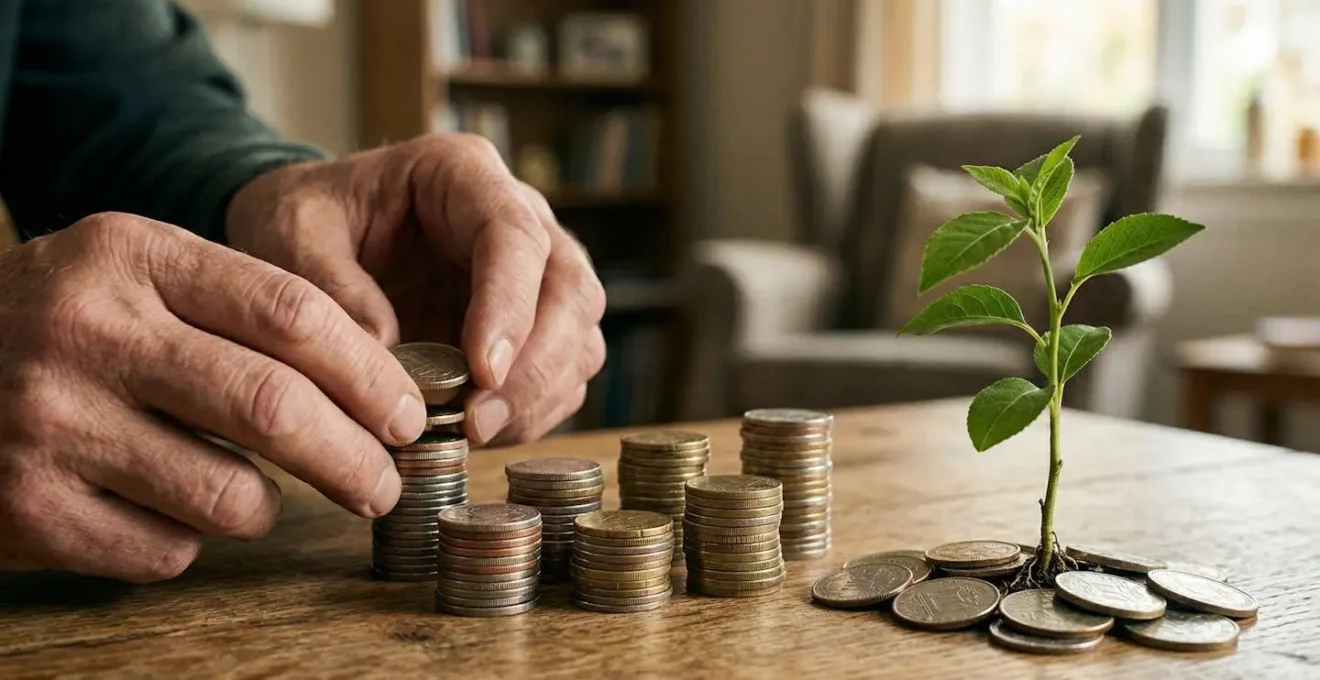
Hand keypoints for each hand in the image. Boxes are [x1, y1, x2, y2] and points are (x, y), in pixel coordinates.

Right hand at [0, 214, 427, 581]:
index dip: (368, 373)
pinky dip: (191, 543)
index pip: (290, 313)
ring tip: (256, 496)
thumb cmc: (66, 321)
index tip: (407, 413)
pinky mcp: (27, 507)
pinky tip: (168, 510)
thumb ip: (243, 307)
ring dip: (267, 507)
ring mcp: (49, 421)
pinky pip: (166, 550)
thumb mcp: (136, 273)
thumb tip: (375, 387)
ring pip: (229, 495)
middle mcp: (87, 331)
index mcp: (131, 255)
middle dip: (354, 457)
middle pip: (274, 406)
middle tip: (385, 483)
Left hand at [226, 133, 606, 445]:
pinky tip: (482, 430)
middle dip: (536, 366)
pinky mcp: (531, 325)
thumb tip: (387, 353)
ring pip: (578, 335)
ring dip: (538, 395)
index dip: (509, 305)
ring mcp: (533, 273)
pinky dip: (531, 411)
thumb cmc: (304, 221)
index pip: (514, 234)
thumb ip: (331, 289)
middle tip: (479, 421)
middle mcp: (517, 216)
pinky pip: (560, 372)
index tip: (482, 371)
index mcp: (462, 173)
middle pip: (570, 289)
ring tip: (474, 432)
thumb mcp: (291, 237)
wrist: (310, 235)